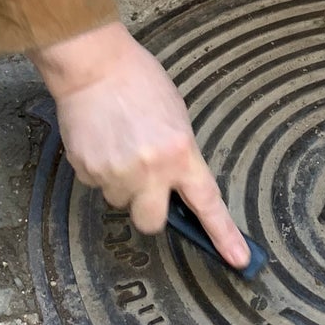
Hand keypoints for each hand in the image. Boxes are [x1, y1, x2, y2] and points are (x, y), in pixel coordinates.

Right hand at [31, 22, 249, 267]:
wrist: (93, 65)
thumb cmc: (138, 81)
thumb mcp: (176, 116)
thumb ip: (180, 154)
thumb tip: (177, 184)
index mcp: (180, 152)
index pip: (206, 203)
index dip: (223, 234)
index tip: (237, 259)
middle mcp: (149, 170)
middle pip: (152, 222)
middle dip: (149, 208)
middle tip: (146, 183)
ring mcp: (115, 173)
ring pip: (120, 201)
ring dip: (122, 183)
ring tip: (119, 145)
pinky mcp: (87, 169)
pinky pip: (97, 184)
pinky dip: (100, 169)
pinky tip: (101, 140)